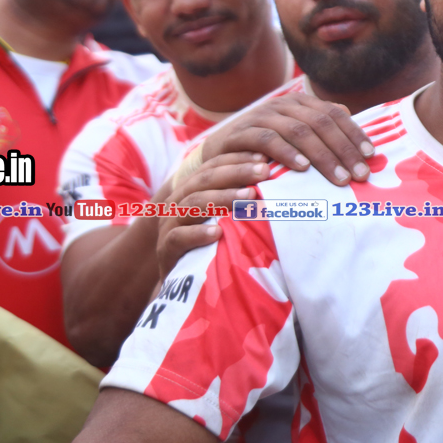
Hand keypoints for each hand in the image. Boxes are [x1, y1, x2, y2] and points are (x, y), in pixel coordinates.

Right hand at [155, 152, 266, 276]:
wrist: (184, 284)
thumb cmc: (212, 246)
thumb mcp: (226, 218)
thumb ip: (241, 199)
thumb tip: (278, 180)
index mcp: (191, 189)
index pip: (212, 165)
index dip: (237, 159)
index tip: (264, 158)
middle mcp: (177, 202)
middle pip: (204, 179)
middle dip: (236, 173)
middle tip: (264, 171)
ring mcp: (169, 224)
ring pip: (193, 204)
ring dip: (222, 198)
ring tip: (250, 197)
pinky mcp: (165, 249)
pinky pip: (179, 237)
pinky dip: (198, 234)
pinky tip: (218, 232)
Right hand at [198, 94, 372, 185]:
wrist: (216, 157)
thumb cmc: (263, 153)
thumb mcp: (295, 142)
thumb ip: (323, 135)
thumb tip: (361, 138)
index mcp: (298, 103)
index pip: (333, 113)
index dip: (354, 133)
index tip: (370, 156)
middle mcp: (281, 105)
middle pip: (320, 122)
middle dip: (343, 149)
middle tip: (360, 175)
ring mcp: (259, 116)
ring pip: (298, 130)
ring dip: (322, 155)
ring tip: (340, 178)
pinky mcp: (239, 132)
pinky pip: (267, 139)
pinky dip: (287, 153)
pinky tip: (303, 169)